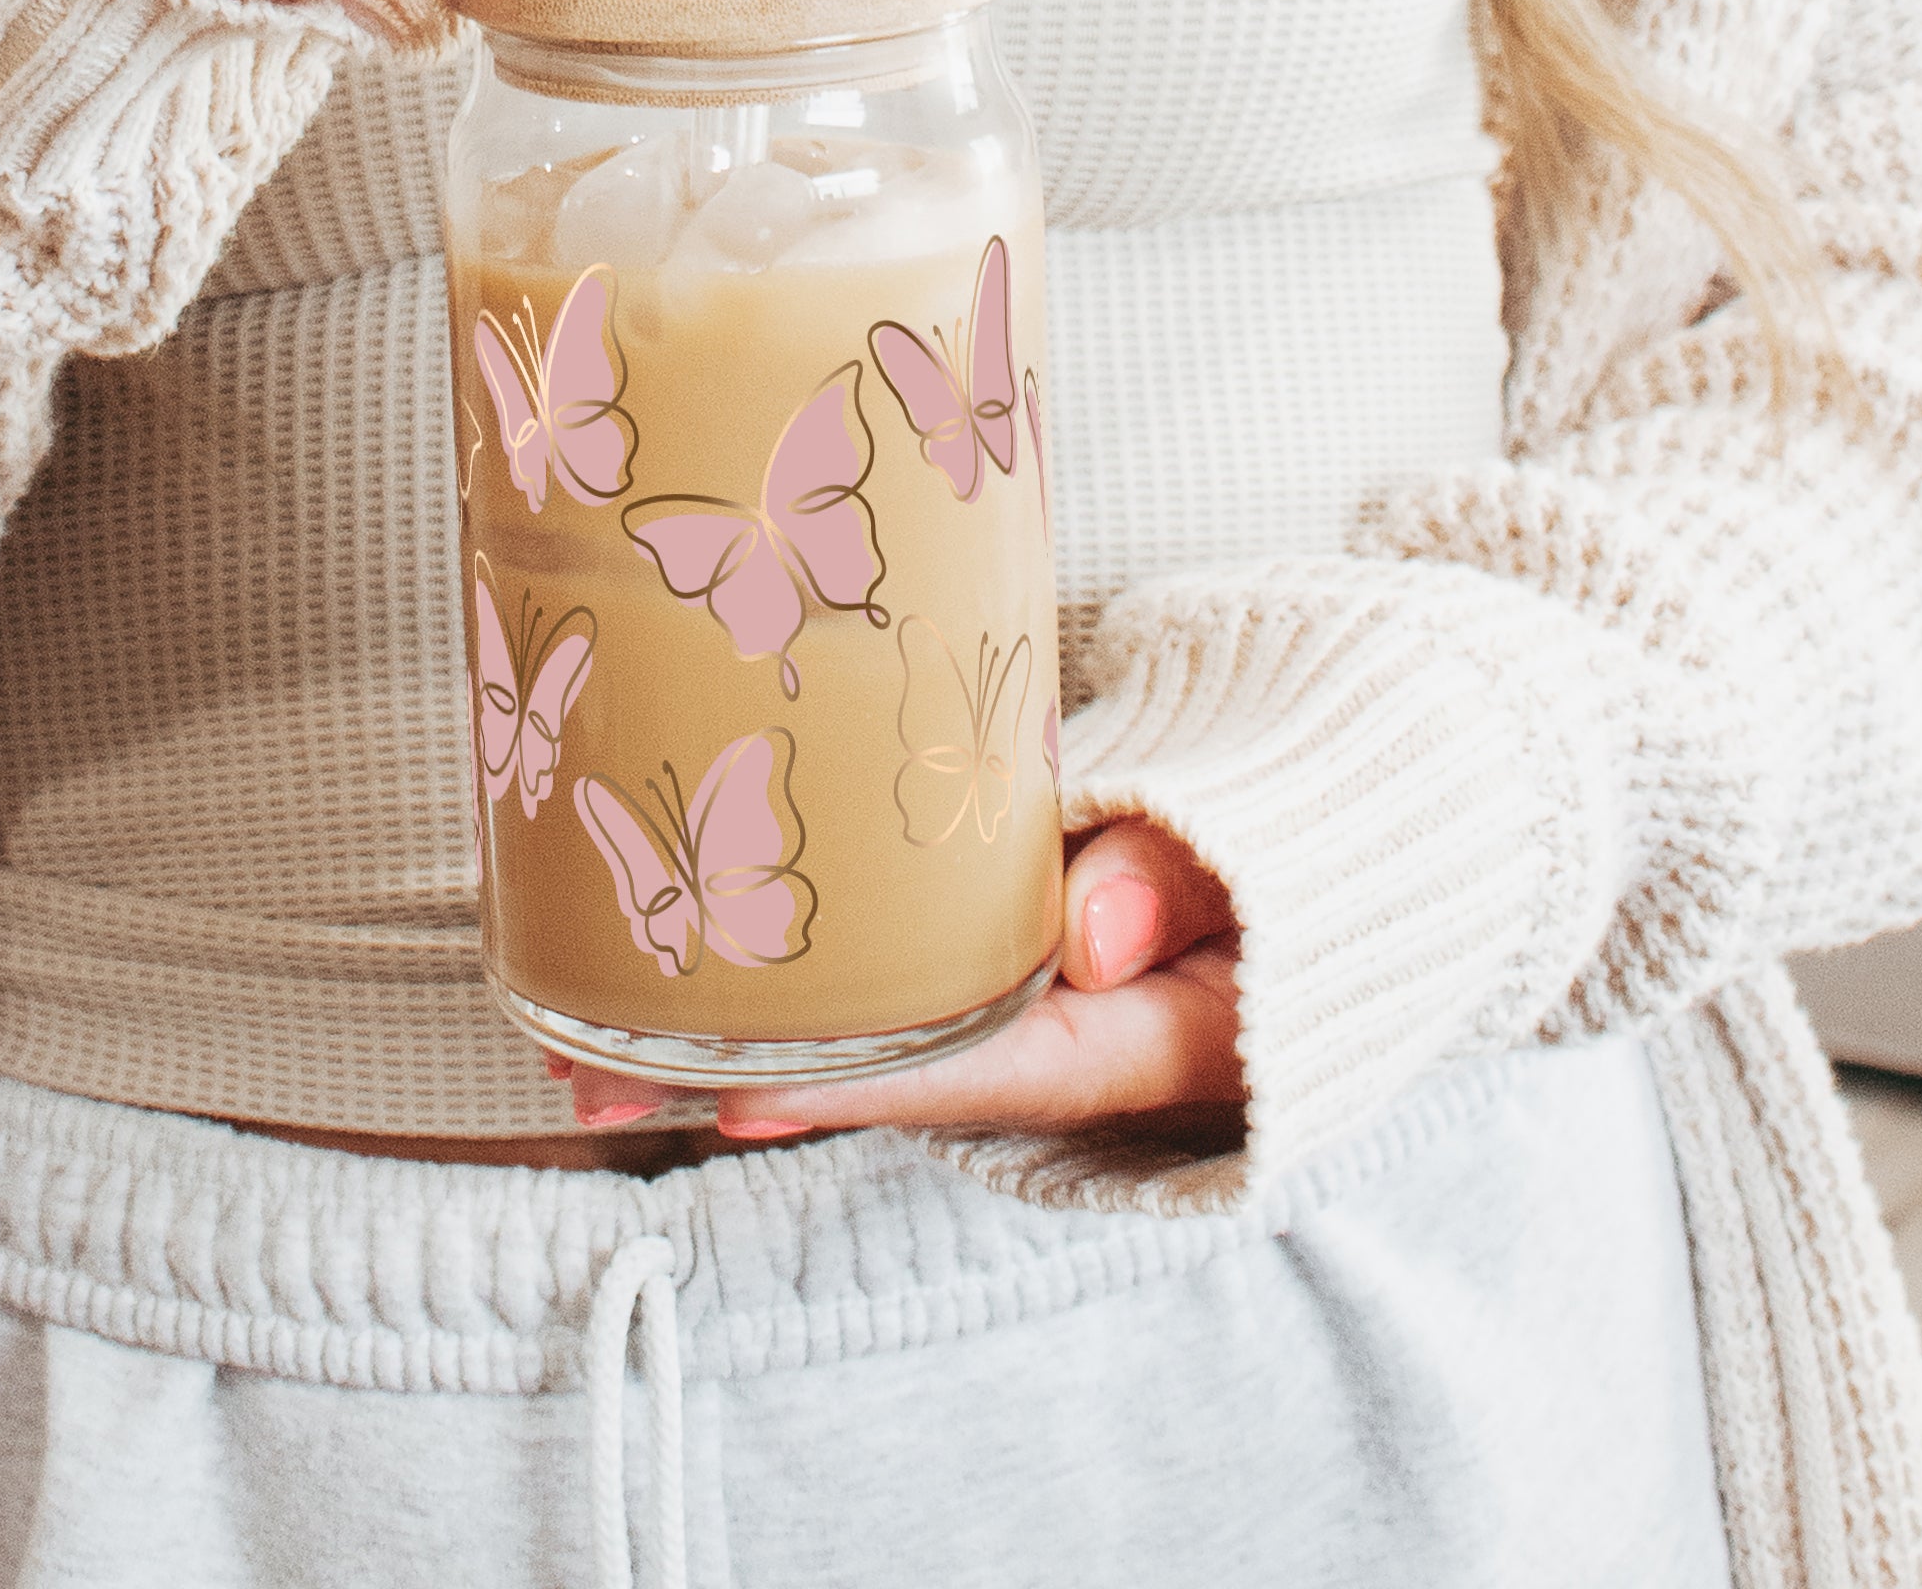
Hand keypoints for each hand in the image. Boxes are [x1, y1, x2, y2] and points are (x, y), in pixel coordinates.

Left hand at [556, 818, 1245, 1138]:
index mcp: (1139, 1037)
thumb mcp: (1277, 856)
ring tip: (579, 1041)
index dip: (859, 1088)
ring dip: (731, 1044)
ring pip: (868, 1039)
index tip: (735, 1093)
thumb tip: (1088, 935)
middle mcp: (1066, 1043)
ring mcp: (1027, 1006)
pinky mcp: (1001, 958)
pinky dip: (797, 989)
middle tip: (585, 1080)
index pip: (986, 1070)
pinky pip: (891, 985)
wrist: (1342, 829)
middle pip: (889, 1077)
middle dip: (739, 1083)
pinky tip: (684, 968)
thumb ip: (1184, 879)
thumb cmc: (1305, 839)